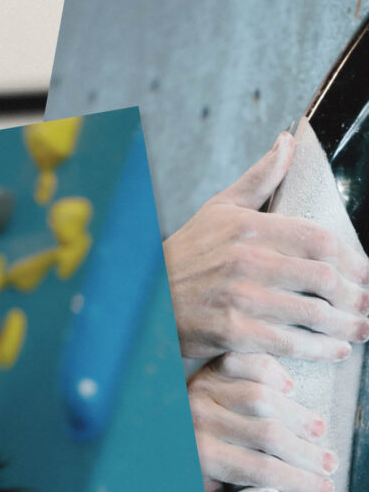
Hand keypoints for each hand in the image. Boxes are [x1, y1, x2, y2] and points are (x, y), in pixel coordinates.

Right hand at [163, 131, 368, 360]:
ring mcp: (239, 297)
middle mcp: (245, 260)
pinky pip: (288, 342)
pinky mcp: (232, 331)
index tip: (366, 274)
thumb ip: (260, 177)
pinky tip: (335, 349)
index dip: (353, 261)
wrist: (145, 297)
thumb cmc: (186, 254)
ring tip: (361, 329)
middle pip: (324, 278)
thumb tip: (288, 142)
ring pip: (312, 313)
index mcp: (248, 227)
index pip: (319, 240)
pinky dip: (319, 350)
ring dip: (346, 326)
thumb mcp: (220, 208)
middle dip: (356, 296)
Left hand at [191, 352, 336, 491]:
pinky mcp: (208, 370)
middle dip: (306, 452)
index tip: (325, 488)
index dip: (300, 481)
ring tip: (318, 430)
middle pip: (269, 434)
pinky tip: (290, 388)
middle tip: (329, 463)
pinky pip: (245, 364)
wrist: (156, 442)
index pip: (263, 471)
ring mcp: (203, 390)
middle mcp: (201, 421)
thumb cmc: (187, 476)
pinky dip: (272, 372)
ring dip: (297, 415)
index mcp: (202, 458)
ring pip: (263, 398)